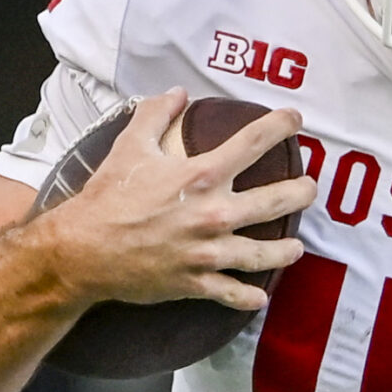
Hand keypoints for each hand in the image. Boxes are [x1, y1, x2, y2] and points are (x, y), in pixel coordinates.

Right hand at [36, 89, 317, 311]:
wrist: (82, 248)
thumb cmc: (107, 197)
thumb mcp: (129, 146)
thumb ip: (155, 115)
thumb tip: (177, 93)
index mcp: (202, 175)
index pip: (253, 143)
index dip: (280, 126)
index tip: (296, 120)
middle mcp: (214, 212)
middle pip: (277, 201)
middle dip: (301, 193)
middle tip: (309, 189)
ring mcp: (208, 250)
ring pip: (264, 254)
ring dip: (286, 251)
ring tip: (296, 247)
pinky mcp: (196, 281)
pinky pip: (232, 293)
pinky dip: (249, 298)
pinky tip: (261, 297)